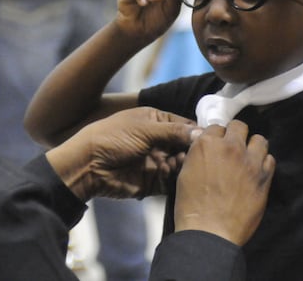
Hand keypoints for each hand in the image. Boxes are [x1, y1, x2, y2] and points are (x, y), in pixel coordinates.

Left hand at [46, 107, 199, 200]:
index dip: (198, 131)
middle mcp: (159, 140)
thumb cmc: (112, 138)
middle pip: (186, 145)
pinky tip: (181, 176)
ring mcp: (157, 161)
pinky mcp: (154, 181)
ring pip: (182, 164)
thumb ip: (174, 132)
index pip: (184, 125)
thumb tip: (202, 132)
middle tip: (203, 154)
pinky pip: (172, 181)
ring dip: (187, 165)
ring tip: (188, 164)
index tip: (214, 137)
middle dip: (195, 150)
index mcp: (156, 121)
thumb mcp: (144, 129)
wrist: (88, 166)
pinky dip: (178, 179)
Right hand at [174, 121, 274, 245]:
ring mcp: (250, 161)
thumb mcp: (186, 172)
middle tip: (232, 149)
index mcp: (207, 144)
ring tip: (247, 159)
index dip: (216, 137)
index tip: (217, 146)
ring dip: (252, 147)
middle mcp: (230, 147)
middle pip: (239, 127)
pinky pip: (270, 159)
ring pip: (259, 139)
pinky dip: (263, 163)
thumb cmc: (191, 205)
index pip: (216, 127)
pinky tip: (256, 172)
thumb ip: (198, 154)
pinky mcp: (265, 176)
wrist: (210, 231)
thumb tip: (205, 147)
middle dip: (235, 135)